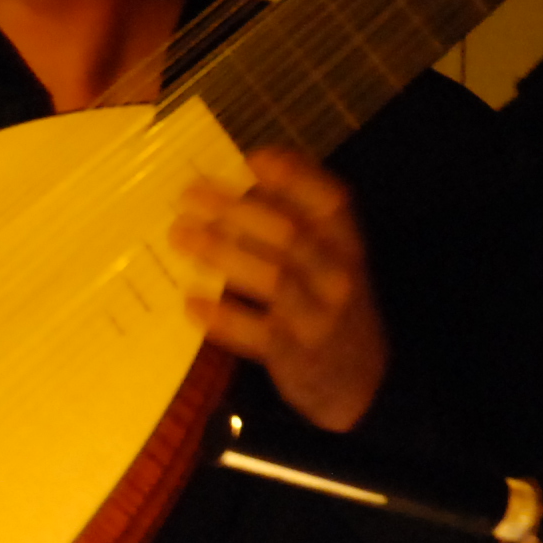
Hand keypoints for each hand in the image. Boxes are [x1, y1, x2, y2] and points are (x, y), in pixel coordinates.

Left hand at [171, 147, 389, 431]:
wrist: (362, 382)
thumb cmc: (327, 304)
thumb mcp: (328, 260)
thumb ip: (296, 221)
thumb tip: (247, 178)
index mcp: (347, 245)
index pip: (333, 202)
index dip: (296, 178)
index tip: (253, 159)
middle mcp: (340, 276)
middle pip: (290, 235)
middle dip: (236, 211)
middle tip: (188, 196)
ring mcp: (321, 317)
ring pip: (274, 278)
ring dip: (222, 253)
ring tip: (180, 235)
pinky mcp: (297, 355)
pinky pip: (258, 334)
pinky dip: (224, 319)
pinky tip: (191, 303)